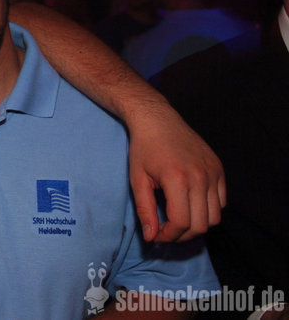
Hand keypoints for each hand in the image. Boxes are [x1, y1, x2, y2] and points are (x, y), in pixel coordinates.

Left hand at [127, 99, 225, 241]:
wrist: (158, 120)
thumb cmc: (144, 149)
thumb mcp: (137, 179)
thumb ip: (145, 210)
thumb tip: (151, 237)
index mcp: (177, 179)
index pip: (181, 223)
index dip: (169, 236)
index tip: (157, 235)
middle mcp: (200, 177)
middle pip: (201, 225)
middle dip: (182, 235)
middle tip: (166, 231)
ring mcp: (213, 172)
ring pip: (214, 217)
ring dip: (197, 225)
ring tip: (178, 220)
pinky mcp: (219, 169)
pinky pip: (221, 201)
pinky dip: (208, 210)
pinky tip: (190, 205)